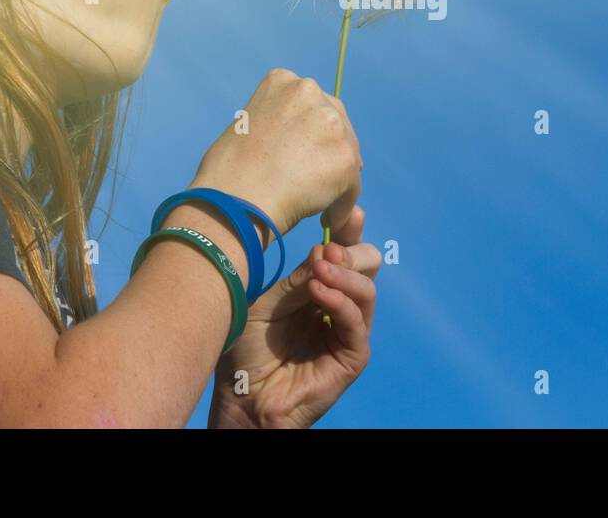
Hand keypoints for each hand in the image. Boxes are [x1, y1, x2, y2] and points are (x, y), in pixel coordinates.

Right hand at [189, 68, 362, 236]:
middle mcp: (310, 92)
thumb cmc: (227, 174)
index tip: (302, 154)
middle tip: (316, 179)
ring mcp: (331, 124)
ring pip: (347, 155)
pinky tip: (323, 218)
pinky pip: (352, 187)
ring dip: (337, 179)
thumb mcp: (249, 127)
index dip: (310, 133)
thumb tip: (303, 150)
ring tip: (316, 203)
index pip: (312, 104)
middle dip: (330, 150)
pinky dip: (341, 205)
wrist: (232, 201)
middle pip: (338, 123)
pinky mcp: (345, 157)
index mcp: (282, 81)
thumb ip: (280, 126)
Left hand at [207, 205, 378, 427]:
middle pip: (367, 266)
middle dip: (352, 252)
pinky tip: (318, 290)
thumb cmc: (246, 348)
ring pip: (367, 290)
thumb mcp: (268, 302)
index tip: (350, 212)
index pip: (346, 254)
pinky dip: (340, 301)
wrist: (240, 395)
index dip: (350, 232)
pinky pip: (357, 322)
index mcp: (321, 288)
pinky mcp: (352, 357)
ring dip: (345, 274)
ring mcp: (348, 331)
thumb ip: (298, 278)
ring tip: (320, 268)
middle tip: (328, 250)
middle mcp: (339, 306)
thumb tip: (324, 248)